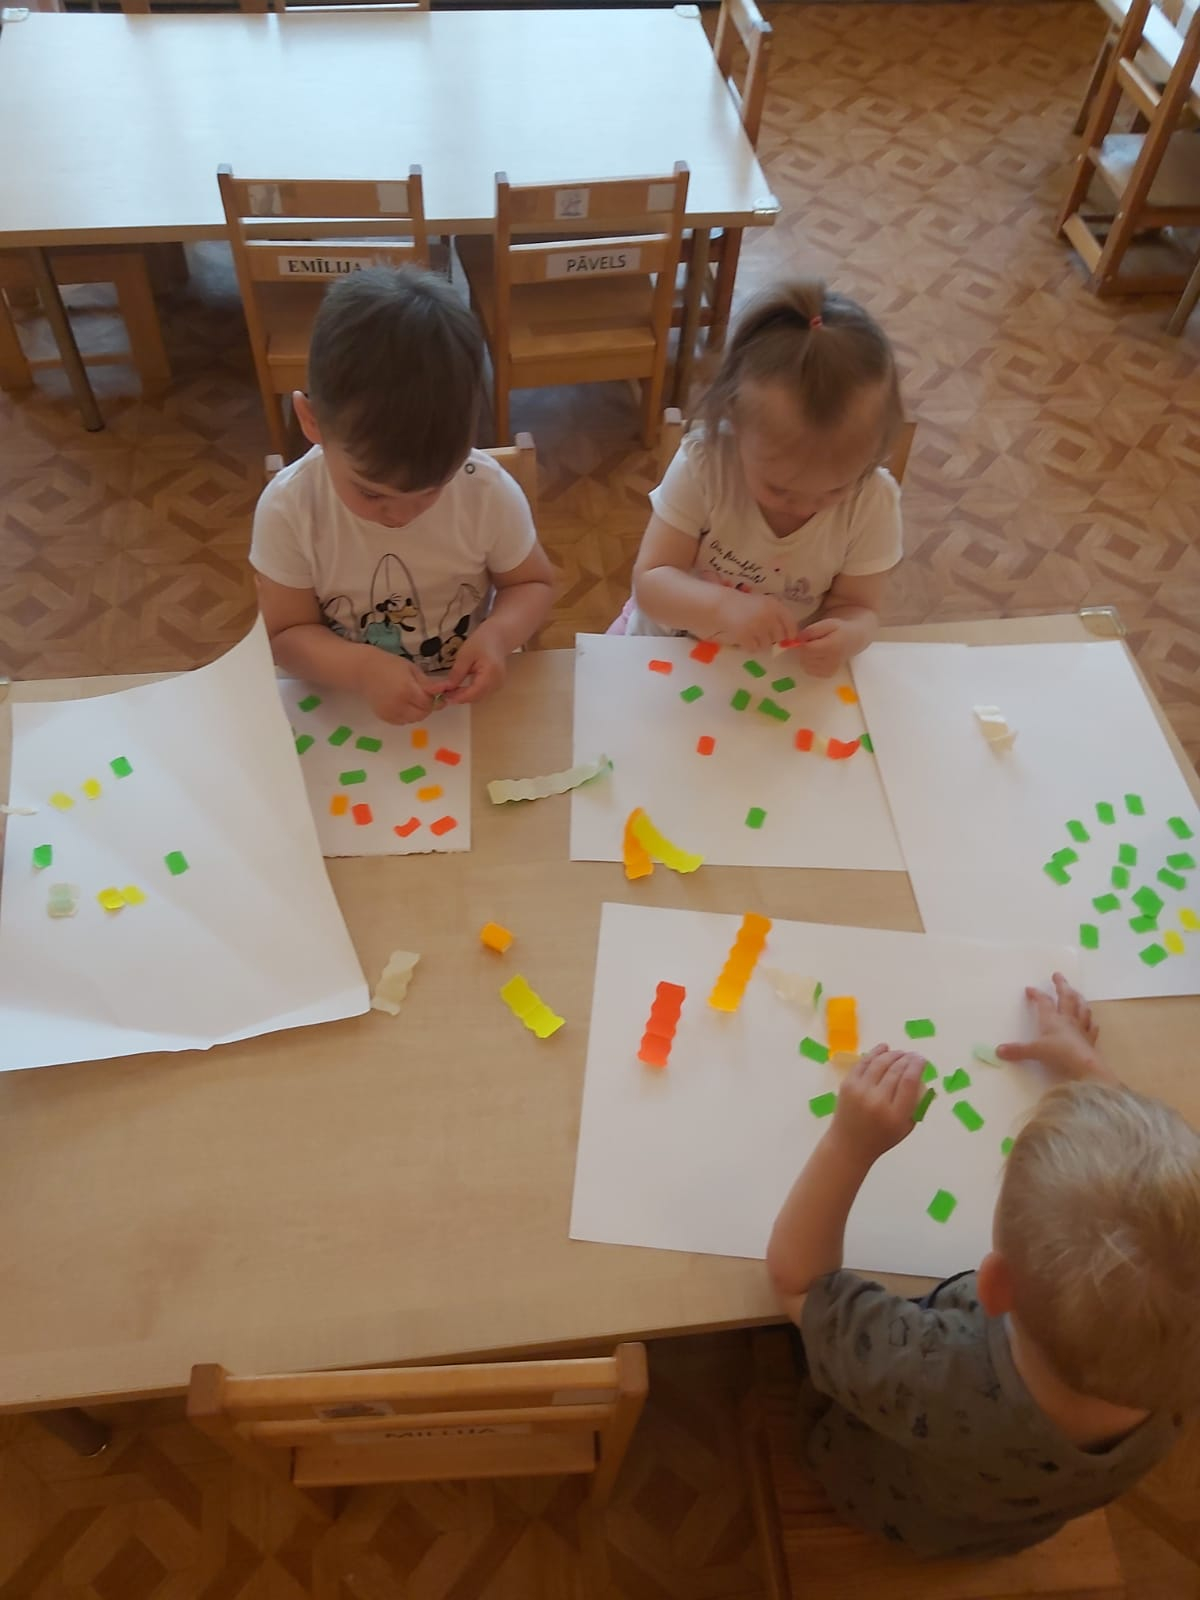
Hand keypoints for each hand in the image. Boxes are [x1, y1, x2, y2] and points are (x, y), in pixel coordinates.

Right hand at [354, 649, 436, 725]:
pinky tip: (403, 703)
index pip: (428, 703)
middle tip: (423, 695)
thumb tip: (445, 691)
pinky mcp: (384, 718)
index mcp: (407, 690)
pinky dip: (408, 715)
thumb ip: (427, 683)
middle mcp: (398, 705)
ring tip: (412, 698)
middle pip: (423, 714)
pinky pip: (403, 721)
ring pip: (414, 719)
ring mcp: (390, 713)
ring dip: (418, 711)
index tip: (435, 692)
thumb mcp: (412, 669)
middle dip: (427, 706)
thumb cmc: (390, 665)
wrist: (364, 670)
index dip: (435, 698)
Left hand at [441, 625, 506, 704]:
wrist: (498, 636)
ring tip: (449, 691)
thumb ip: (457, 673)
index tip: (443, 697)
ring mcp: (498, 685)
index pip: (474, 693)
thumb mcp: (465, 655)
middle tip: (443, 694)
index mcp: (491, 674)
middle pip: (476, 697)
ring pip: (478, 697)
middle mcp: (497, 683)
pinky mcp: (496, 685)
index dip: (458, 697)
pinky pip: (481, 692)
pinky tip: (460, 688)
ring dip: (464, 696)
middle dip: (459, 697)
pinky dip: (470, 692)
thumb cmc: (481, 641)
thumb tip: (447, 688)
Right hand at [708, 591, 794, 652]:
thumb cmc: (742, 603)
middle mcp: (768, 616)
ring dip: (760, 642)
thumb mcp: (762, 603)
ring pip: (767, 644)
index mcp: (774, 605)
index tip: (789, 637)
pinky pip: (754, 648)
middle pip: (779, 637)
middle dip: (773, 638)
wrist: (721, 605)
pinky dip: (749, 646)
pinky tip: (744, 638)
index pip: (790, 623)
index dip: (791, 632)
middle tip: (763, 634)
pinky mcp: (746, 636)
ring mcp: (757, 627)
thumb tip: (786, 634)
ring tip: (751, 634)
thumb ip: (775, 614)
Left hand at [790, 616, 853, 677]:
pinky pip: (810, 671)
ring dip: (807, 657)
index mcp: (833, 647)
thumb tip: (798, 639)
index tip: (809, 637)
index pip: (807, 649)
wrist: (853, 640)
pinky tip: (818, 656)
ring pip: (805, 665)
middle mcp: (832, 661)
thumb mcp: (827, 623)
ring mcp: (830, 670)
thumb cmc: (839, 629)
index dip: (804, 642)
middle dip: (805, 650)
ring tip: (817, 649)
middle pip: (805, 658)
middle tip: (814, 642)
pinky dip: (810, 664)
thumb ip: (812, 630)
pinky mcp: (828, 675)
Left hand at [829, 1046, 927, 1164]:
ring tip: (901, 1053)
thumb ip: (916, 1104)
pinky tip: (884, 1048)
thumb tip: (923, 1078)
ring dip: (893, 1054)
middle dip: (908, 1058)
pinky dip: (875, 1052)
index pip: (910, 1081)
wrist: (848, 1145)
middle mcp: (877, 1101)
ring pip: (880, 1063)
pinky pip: (863, 1063)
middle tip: (914, 1055)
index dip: (918, 1066)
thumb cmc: (881, 1138)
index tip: (923, 1060)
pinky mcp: (847, 1085)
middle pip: (896, 1070)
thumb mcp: (906, 1127)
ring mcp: (860, 1091)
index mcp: (895, 1115)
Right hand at [996, 973, 1111, 1081]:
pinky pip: (1092, 1027)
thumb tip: (998, 1051)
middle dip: (1061, 985)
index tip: (1030, 989)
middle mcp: (1067, 1019)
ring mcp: (1081, 1028)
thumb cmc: (1058, 1054)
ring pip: (1081, 1008)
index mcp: (1052, 1018)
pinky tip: (1092, 1021)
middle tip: (1058, 975)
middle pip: (1066, 997)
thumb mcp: (1034, 1051)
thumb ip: (1018, 1050)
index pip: (1044, 1002)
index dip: (1037, 994)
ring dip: (1078, 998)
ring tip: (1076, 993)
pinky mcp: (1090, 1040)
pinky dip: (1091, 1022)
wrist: (1084, 1066)